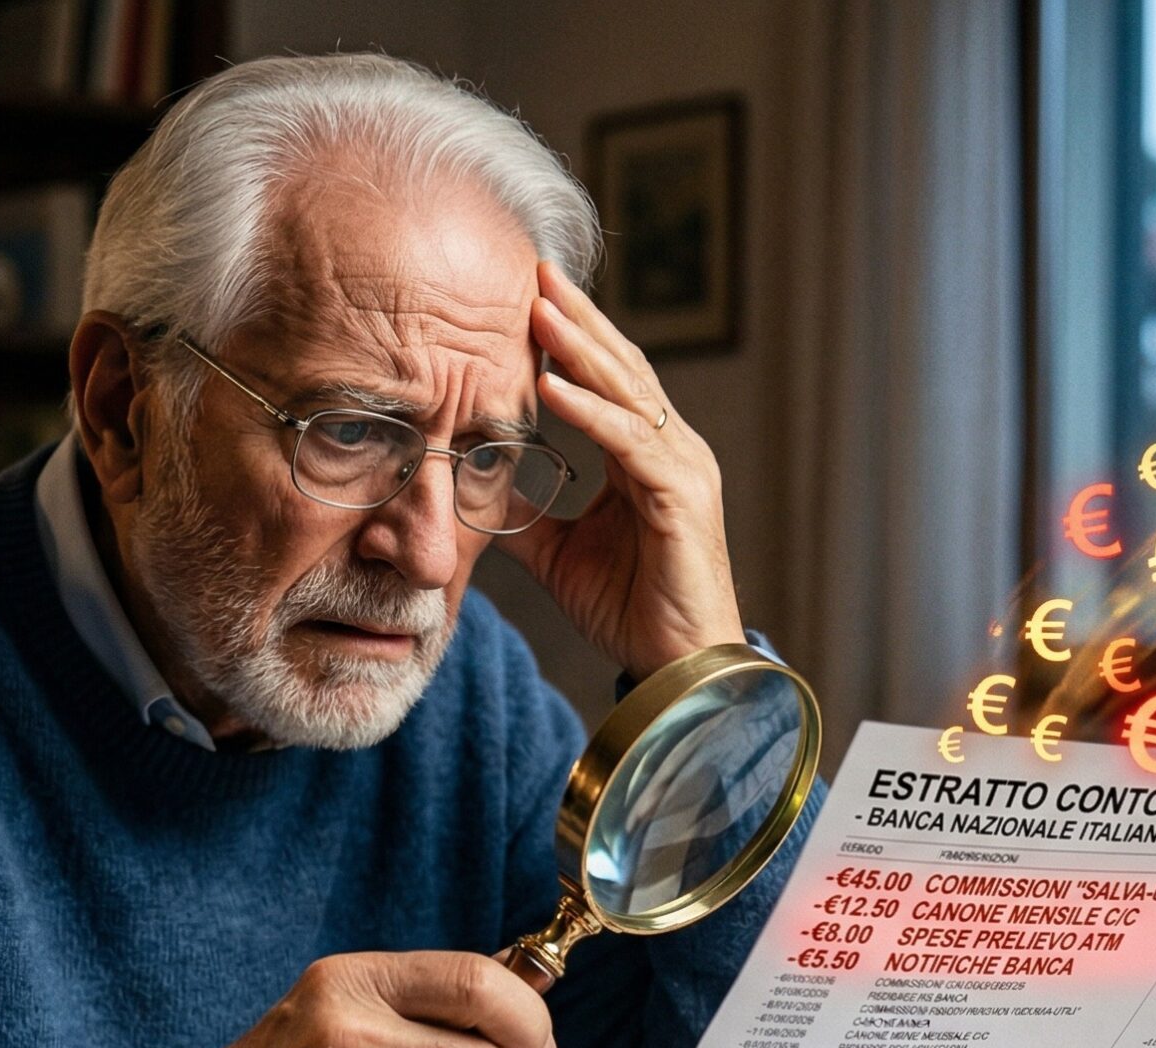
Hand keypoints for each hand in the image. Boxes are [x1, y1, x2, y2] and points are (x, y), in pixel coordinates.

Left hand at [502, 258, 746, 679]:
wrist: (678, 669)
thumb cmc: (630, 609)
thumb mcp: (559, 555)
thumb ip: (526, 518)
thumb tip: (474, 493)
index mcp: (646, 457)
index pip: (607, 381)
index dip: (572, 338)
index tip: (528, 297)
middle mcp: (671, 450)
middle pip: (621, 368)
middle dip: (578, 319)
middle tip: (536, 271)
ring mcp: (682, 470)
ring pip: (626, 393)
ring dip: (580, 348)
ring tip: (539, 309)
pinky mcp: (682, 498)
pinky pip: (629, 443)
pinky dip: (589, 411)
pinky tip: (551, 385)